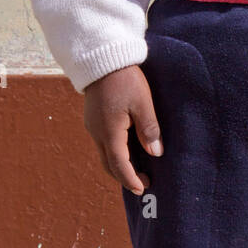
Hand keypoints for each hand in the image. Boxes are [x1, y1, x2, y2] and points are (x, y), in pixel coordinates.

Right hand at [83, 64, 162, 196]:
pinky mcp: (93, 118)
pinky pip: (102, 142)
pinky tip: (127, 147)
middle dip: (124, 176)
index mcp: (110, 132)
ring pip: (104, 153)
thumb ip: (149, 129)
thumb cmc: (124, 79)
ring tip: (137, 167)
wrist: (102, 58)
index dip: (131, 179)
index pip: (119, 165)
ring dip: (119, 164)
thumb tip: (155, 153)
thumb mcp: (142, 103)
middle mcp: (97, 133)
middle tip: (143, 182)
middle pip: (109, 164)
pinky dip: (114, 151)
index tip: (142, 189)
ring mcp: (92, 125)